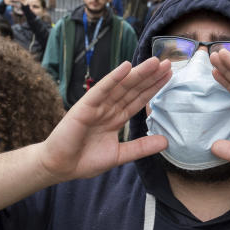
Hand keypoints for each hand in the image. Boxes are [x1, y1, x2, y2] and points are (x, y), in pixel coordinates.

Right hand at [38, 58, 170, 181]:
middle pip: (133, 89)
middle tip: (168, 62)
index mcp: (115, 118)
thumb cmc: (84, 160)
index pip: (138, 99)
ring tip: (154, 62)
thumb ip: (141, 147)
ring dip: (137, 73)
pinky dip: (113, 78)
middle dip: (150, 76)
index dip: (153, 87)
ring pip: (121, 86)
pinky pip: (101, 90)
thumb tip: (165, 141)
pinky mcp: (84, 107)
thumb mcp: (119, 155)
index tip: (168, 75)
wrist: (60, 167)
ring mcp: (96, 106)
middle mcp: (108, 108)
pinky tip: (126, 67)